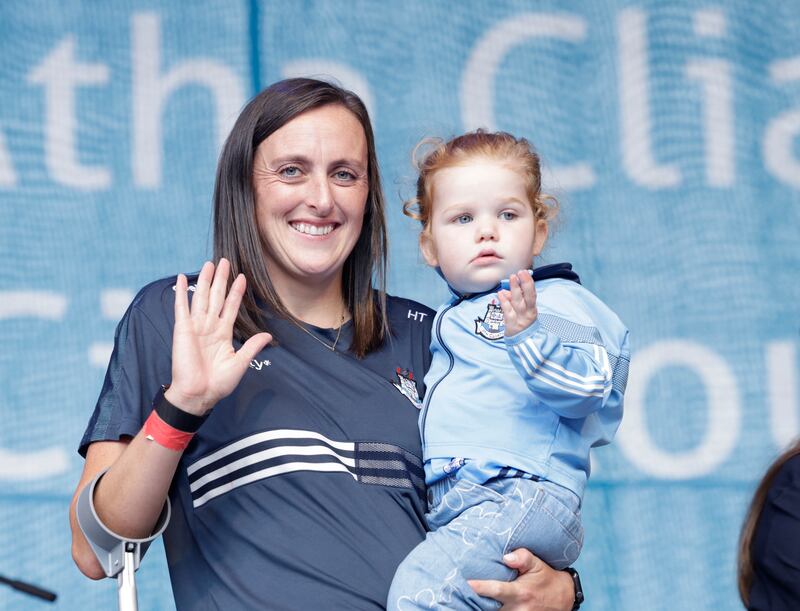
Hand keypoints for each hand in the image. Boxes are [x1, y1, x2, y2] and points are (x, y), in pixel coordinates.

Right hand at [166, 259, 271, 414]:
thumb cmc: (218, 383)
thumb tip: (268, 335)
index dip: (236, 292)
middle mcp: (210, 326)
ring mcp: (196, 327)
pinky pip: (181, 307)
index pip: (231, 306)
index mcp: (223, 333)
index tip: (242, 277)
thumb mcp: (240, 363)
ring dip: (205, 280)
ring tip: (209, 264)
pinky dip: (181, 292)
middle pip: (217, 297)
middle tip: (225, 261)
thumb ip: (252, 347)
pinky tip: (181, 278)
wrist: (199, 394)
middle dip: (221, 279)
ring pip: (201, 297)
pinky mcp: (182, 329)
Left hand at [468, 549, 574, 610]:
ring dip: (480, 607)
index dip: (481, 588)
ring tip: (464, 598)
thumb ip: (523, 557)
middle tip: (456, 590)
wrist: (563, 598)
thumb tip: (506, 556)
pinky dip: (487, 610)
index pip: (497, 590)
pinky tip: (477, 604)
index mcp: (520, 592)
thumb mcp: (537, 564)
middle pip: (491, 607)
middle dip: (475, 601)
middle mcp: (518, 609)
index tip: (467, 583)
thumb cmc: (545, 578)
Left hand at [498, 270, 537, 336]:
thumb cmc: (521, 322)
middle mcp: (528, 313)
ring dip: (515, 289)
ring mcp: (520, 319)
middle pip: (528, 297)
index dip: (529, 283)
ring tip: (512, 278)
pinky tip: (500, 293)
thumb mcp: (522, 310)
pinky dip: (504, 302)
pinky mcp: (512, 325)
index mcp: (532, 308)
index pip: (532, 294)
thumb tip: (506, 290)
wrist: (523, 343)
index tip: (525, 272)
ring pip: (518, 303)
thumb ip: (515, 299)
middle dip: (525, 284)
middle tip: (521, 272)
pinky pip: (508, 312)